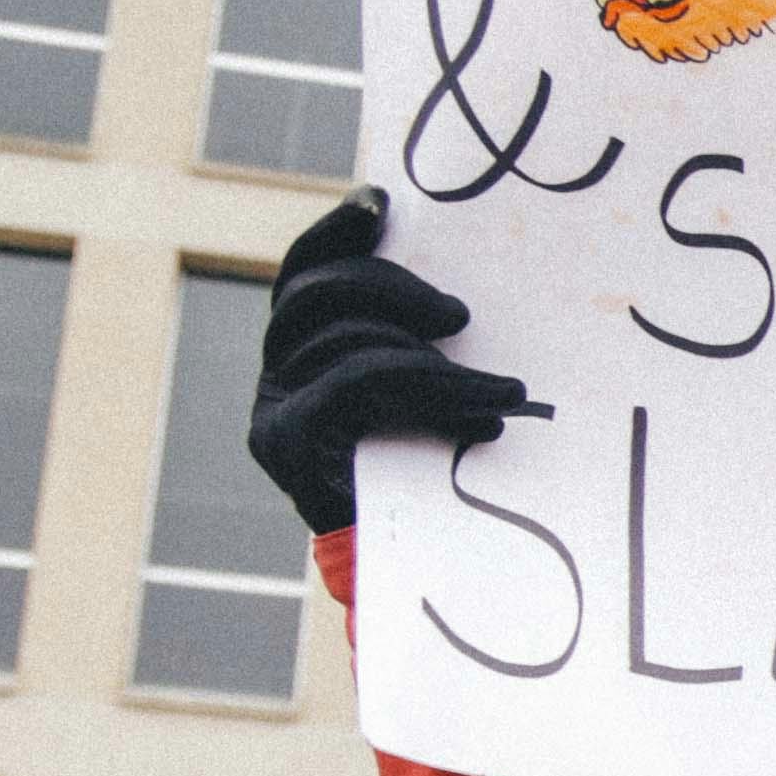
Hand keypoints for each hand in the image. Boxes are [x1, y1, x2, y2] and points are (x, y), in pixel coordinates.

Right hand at [248, 190, 533, 535]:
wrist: (420, 575)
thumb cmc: (436, 480)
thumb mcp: (435, 394)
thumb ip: (426, 342)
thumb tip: (464, 287)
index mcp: (301, 351)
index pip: (304, 272)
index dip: (336, 230)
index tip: (381, 201)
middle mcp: (275, 374)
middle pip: (317, 293)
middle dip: (392, 287)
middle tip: (460, 313)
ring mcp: (271, 409)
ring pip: (346, 340)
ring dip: (435, 358)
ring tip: (504, 388)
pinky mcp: (282, 444)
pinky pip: (355, 382)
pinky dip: (428, 386)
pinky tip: (486, 407)